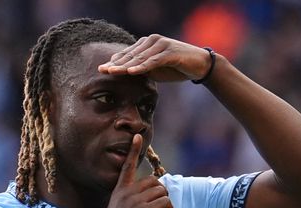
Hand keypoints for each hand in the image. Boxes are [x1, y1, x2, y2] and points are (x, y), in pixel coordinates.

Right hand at [97, 134, 174, 207]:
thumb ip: (130, 201)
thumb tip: (150, 198)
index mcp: (120, 191)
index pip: (128, 166)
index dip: (134, 151)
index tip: (137, 136)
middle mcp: (127, 192)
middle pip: (155, 181)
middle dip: (160, 194)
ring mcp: (136, 201)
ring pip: (162, 191)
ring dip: (165, 205)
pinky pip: (165, 202)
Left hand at [98, 34, 212, 81]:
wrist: (200, 65)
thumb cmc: (176, 68)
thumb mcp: (155, 69)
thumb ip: (141, 68)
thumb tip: (125, 73)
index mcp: (147, 43)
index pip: (127, 54)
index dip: (114, 62)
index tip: (101, 70)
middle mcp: (152, 41)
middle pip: (131, 55)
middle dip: (115, 63)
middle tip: (101, 70)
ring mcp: (161, 45)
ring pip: (139, 57)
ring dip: (125, 66)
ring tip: (112, 72)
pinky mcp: (170, 52)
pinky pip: (153, 61)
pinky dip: (142, 67)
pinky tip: (131, 72)